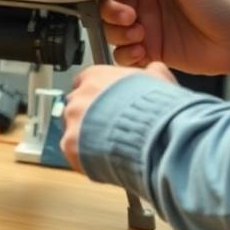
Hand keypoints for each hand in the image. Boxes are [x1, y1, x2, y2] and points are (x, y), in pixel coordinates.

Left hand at [60, 62, 175, 172]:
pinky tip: (103, 158)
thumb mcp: (159, 80)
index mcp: (96, 76)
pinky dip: (84, 156)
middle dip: (89, 116)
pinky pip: (72, 151)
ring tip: (109, 146)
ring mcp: (73, 120)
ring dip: (86, 137)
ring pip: (73, 128)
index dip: (97, 95)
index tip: (106, 104)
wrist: (152, 136)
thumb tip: (153, 71)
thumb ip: (150, 73)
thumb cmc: (155, 108)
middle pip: (77, 105)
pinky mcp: (70, 145)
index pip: (85, 81)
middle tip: (109, 128)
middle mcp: (79, 96)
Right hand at [101, 0, 229, 75]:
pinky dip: (126, 52)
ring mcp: (146, 23)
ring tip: (139, 32)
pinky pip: (122, 52)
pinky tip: (143, 49)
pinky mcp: (150, 48)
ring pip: (110, 27)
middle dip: (110, 9)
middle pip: (106, 1)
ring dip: (118, 31)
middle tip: (128, 14)